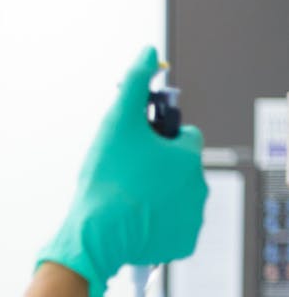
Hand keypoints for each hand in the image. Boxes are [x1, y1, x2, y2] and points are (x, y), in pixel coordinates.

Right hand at [36, 45, 207, 296]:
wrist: (97, 234)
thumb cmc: (106, 180)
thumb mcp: (117, 122)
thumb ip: (135, 83)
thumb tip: (149, 53)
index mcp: (189, 155)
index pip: (183, 137)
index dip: (159, 139)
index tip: (138, 148)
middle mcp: (199, 186)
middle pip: (180, 168)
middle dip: (159, 168)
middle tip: (128, 175)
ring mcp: (192, 217)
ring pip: (177, 197)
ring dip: (160, 195)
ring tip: (130, 199)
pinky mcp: (183, 243)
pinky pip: (173, 227)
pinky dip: (159, 224)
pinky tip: (138, 221)